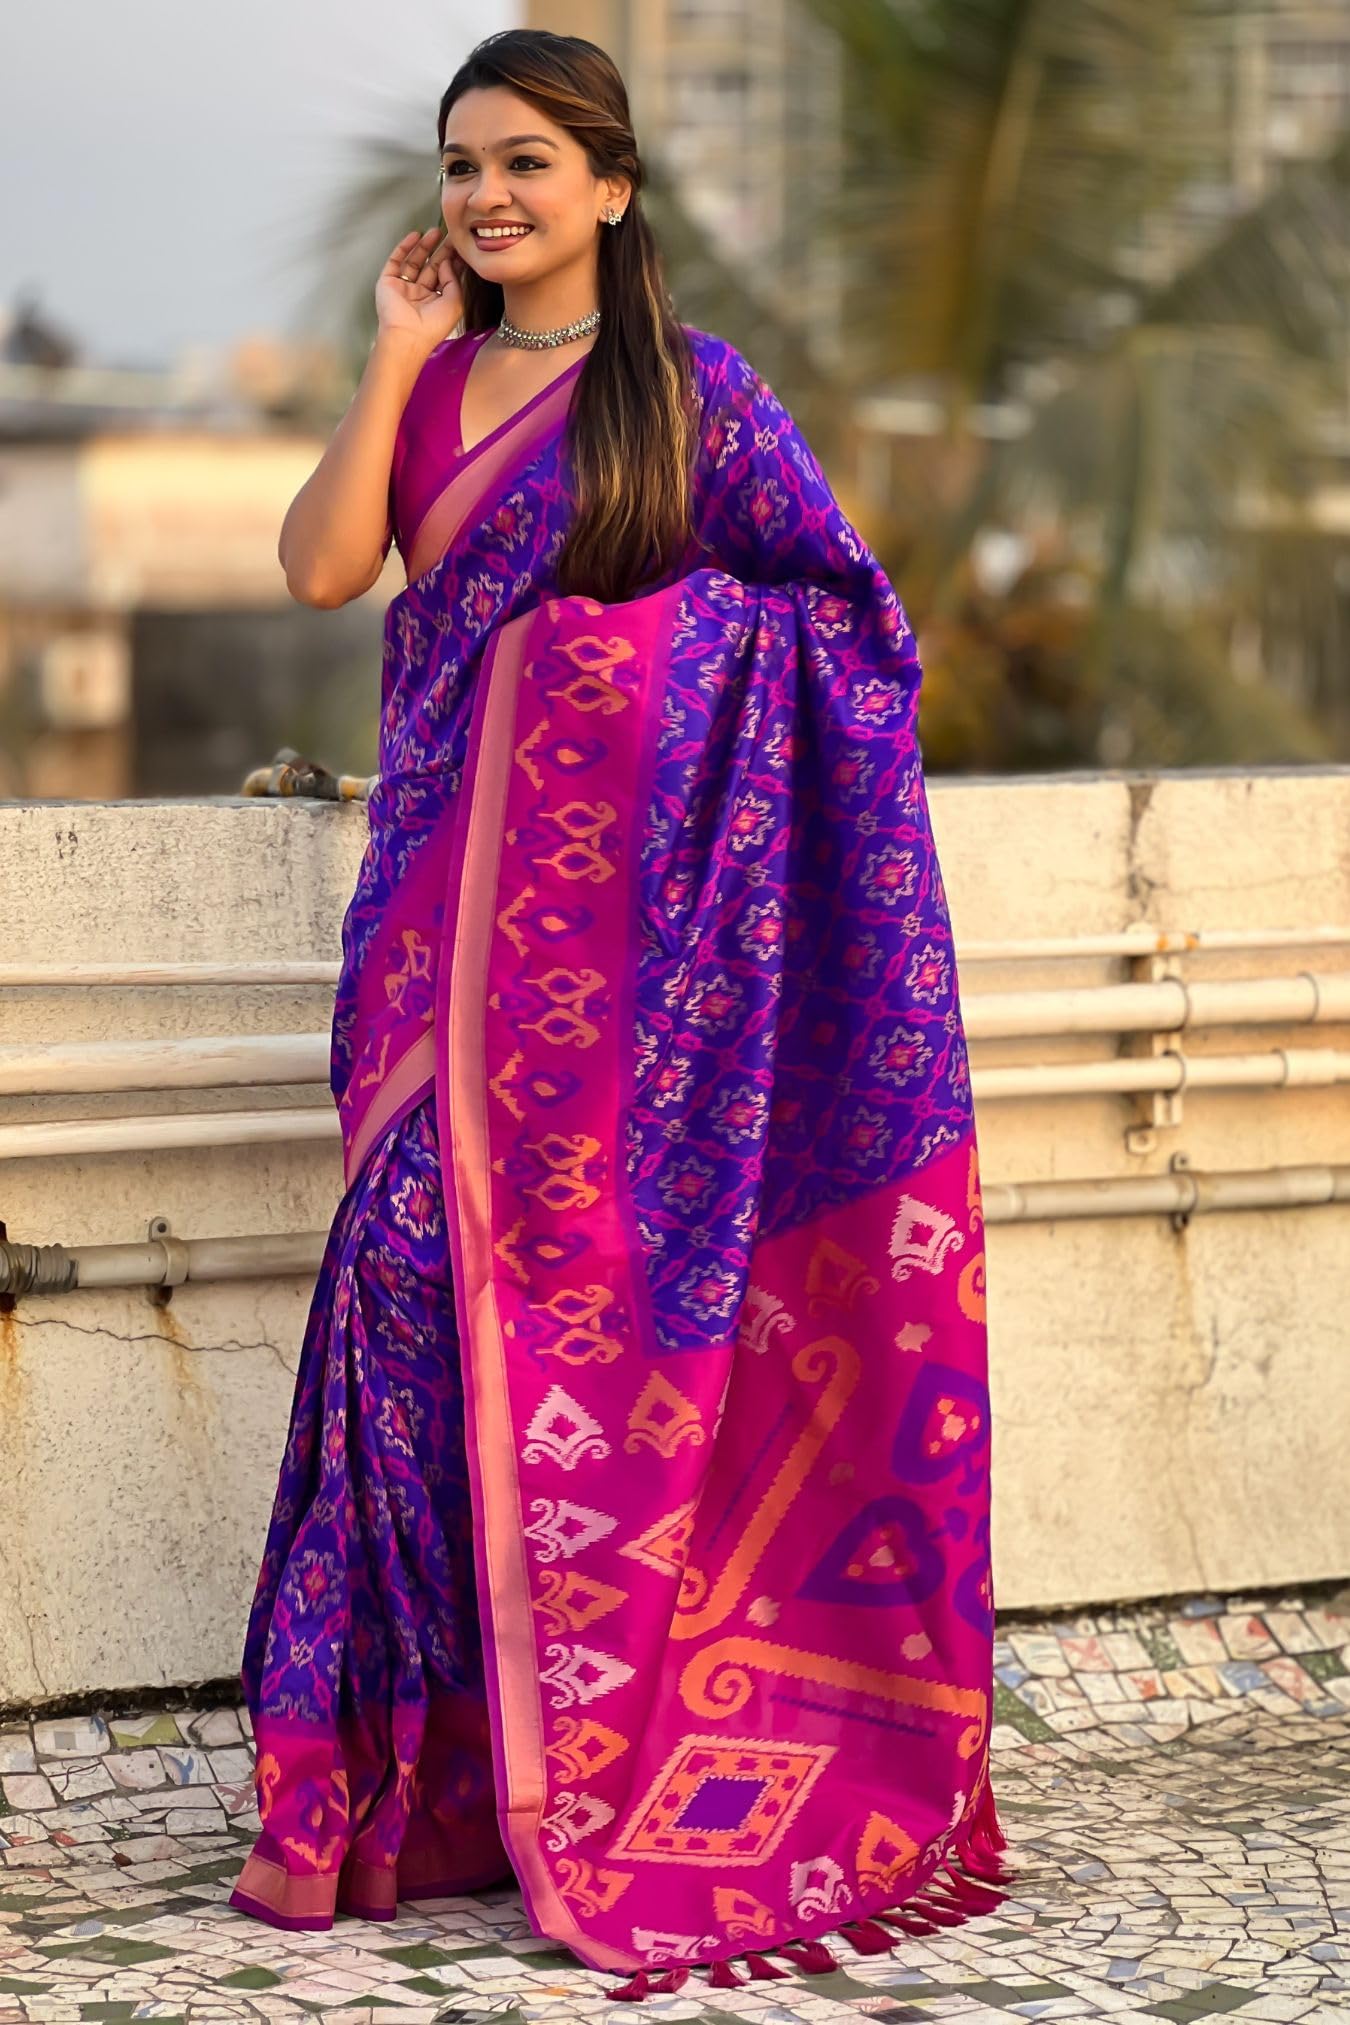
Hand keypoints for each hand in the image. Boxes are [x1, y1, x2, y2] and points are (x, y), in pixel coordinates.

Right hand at [375, 229, 464, 350]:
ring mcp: (403, 287)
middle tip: (450, 234)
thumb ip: (454, 279)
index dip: (452, 261)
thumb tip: (447, 261)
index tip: (460, 246)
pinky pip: (396, 260)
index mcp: (435, 301)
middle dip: (440, 250)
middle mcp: (419, 294)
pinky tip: (415, 235)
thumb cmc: (433, 326)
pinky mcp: (388, 282)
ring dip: (424, 246)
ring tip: (436, 231)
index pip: (444, 276)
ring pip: (414, 261)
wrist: (407, 336)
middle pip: (431, 266)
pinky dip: (404, 247)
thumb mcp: (454, 303)